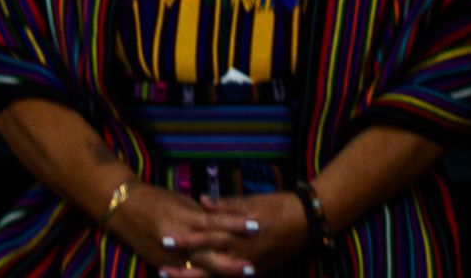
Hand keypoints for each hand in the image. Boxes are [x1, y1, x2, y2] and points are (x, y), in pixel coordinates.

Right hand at [98, 185, 265, 272]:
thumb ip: (202, 214)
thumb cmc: (155, 199)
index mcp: (184, 217)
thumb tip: (223, 220)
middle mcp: (179, 237)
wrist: (122, 207)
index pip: (215, 222)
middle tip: (252, 266)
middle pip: (209, 252)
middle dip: (231, 262)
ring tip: (238, 277)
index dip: (236, 225)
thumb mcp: (181, 201)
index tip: (256, 227)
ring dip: (219, 274)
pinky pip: (183, 274)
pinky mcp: (162, 264)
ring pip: (199, 268)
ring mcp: (170, 254)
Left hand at [173, 191, 314, 274]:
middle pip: (210, 264)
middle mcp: (244, 253)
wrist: (307, 221)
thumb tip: (202, 201)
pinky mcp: (257, 271)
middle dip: (186, 268)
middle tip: (162, 268)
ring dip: (196, 277)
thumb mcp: (251, 201)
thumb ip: (225, 204)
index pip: (208, 237)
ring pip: (218, 276)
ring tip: (173, 277)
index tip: (166, 240)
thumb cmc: (279, 206)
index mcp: (240, 233)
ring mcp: (251, 265)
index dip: (187, 240)